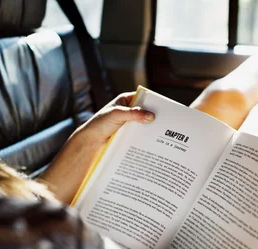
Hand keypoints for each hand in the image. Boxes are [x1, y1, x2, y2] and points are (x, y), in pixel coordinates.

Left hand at [39, 92, 154, 203]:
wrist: (90, 142)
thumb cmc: (99, 124)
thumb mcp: (117, 115)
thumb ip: (134, 114)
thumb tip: (151, 115)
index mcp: (125, 100)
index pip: (143, 97)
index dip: (153, 102)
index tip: (165, 108)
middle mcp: (128, 110)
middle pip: (145, 111)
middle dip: (154, 116)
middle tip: (167, 121)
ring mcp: (129, 122)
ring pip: (143, 123)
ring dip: (151, 127)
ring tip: (163, 133)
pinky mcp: (128, 134)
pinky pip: (140, 133)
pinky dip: (146, 136)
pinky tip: (154, 141)